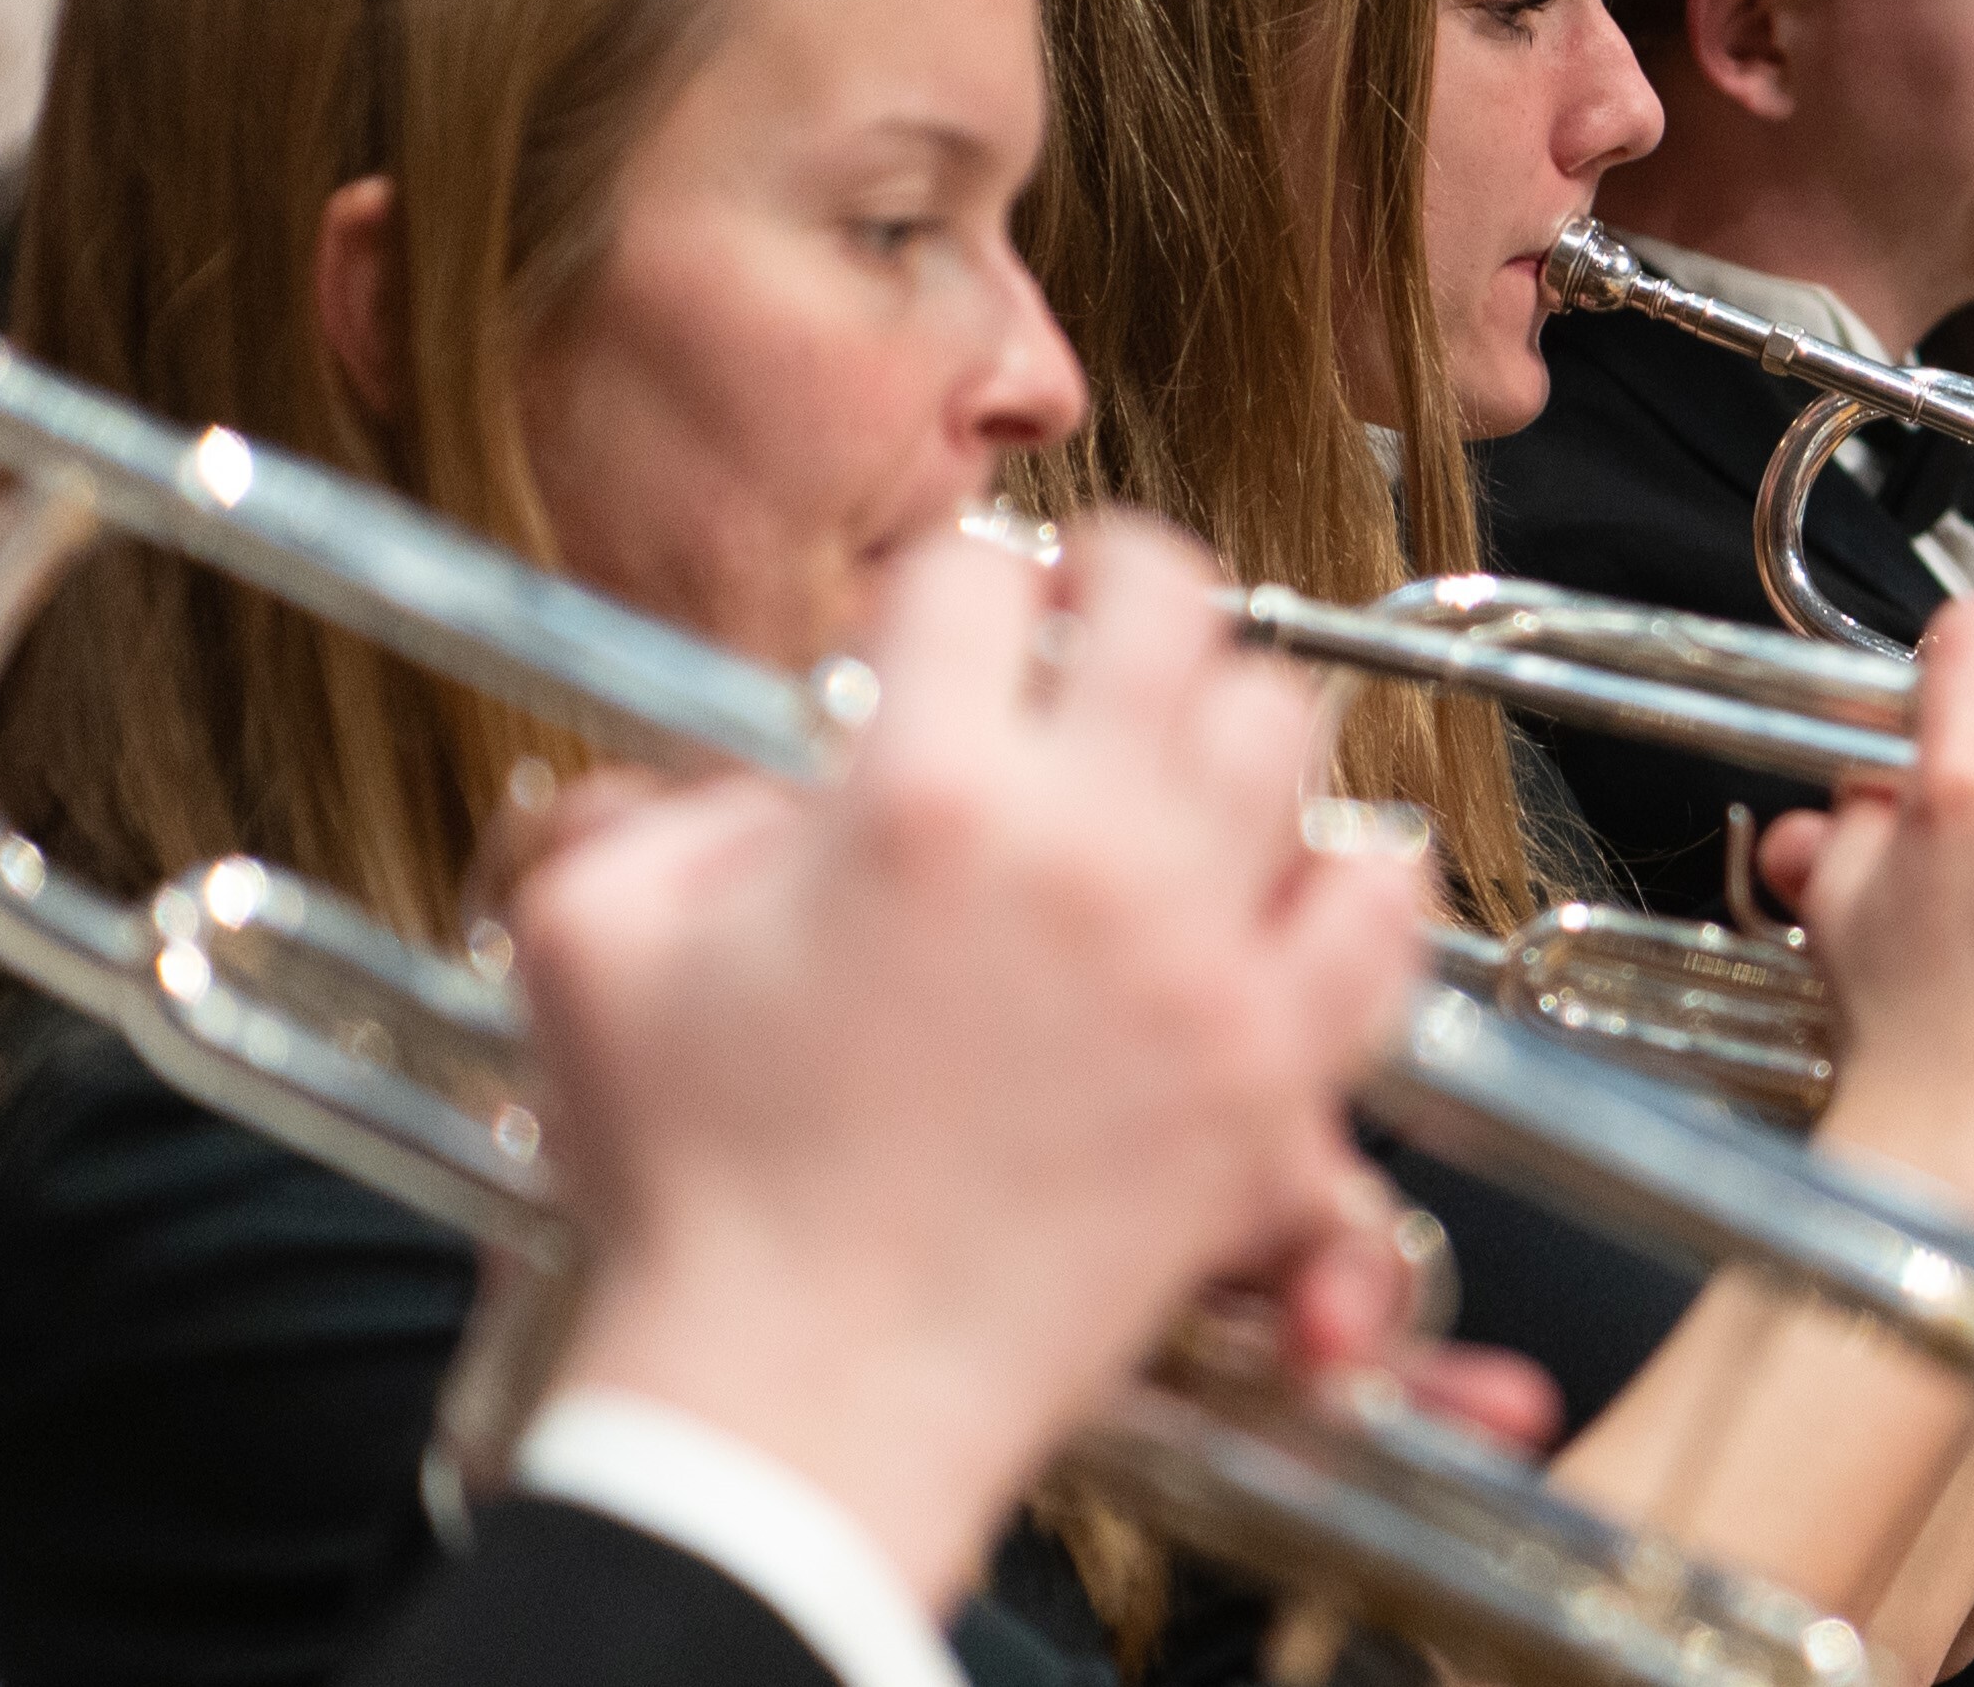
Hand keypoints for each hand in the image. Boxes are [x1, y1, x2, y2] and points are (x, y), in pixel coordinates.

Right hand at [519, 517, 1433, 1602]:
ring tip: (1166, 763)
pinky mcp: (1268, 1068)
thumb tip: (753, 772)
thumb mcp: (593, 945)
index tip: (932, 633)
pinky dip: (1350, 874)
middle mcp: (1079, 847)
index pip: (971, 573)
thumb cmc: (688, 1192)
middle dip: (1116, 585)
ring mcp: (1195, 956)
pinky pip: (1380, 908)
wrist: (799, 1400)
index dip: (941, 584)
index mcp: (917, 796)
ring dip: (1221, 720)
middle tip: (1081, 631)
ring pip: (1282, 729)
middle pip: (1169, 601)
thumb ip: (659, 807)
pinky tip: (1283, 883)